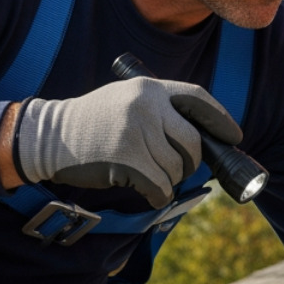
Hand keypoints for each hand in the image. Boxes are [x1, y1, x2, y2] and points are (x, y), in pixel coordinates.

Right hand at [16, 78, 241, 207]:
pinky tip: (146, 191)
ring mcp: (137, 132)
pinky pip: (161, 187)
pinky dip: (158, 195)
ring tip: (148, 175)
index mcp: (149, 88)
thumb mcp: (125, 99)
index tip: (235, 136)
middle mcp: (147, 106)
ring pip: (177, 168)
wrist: (49, 137)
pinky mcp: (128, 160)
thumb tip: (200, 137)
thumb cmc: (90, 123)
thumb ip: (159, 109)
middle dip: (190, 162)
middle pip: (194, 142)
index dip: (220, 119)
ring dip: (168, 180)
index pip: (197, 99)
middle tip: (177, 168)